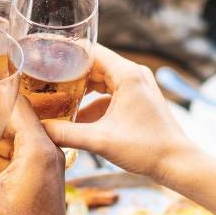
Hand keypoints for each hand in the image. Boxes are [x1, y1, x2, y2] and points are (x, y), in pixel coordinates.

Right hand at [0, 45, 195, 181]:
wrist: (177, 164)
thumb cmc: (147, 149)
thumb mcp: (100, 141)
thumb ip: (66, 133)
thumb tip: (38, 128)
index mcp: (127, 74)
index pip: (89, 50)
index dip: (65, 51)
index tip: (44, 54)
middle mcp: (133, 74)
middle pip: (92, 64)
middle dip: (68, 72)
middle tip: (43, 79)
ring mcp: (137, 86)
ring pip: (99, 79)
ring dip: (79, 88)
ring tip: (55, 97)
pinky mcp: (137, 99)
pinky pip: (108, 93)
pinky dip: (91, 101)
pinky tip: (76, 117)